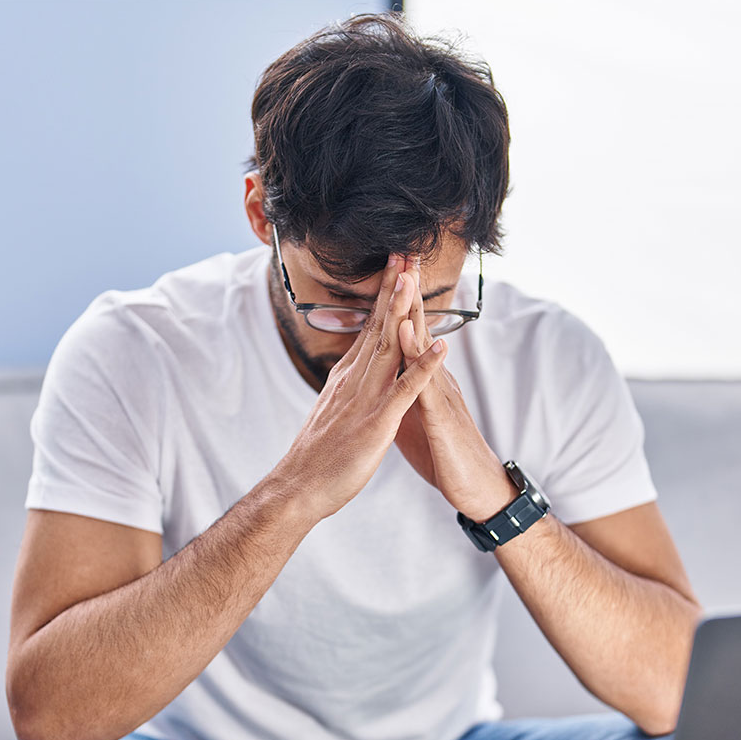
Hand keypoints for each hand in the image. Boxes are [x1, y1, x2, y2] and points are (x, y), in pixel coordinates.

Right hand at [272, 254, 447, 522]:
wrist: (298, 488)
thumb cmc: (317, 456)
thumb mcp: (334, 411)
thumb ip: (347, 387)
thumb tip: (352, 369)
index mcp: (349, 377)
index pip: (370, 327)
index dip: (385, 295)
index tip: (396, 265)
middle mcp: (356, 379)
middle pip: (379, 326)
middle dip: (394, 288)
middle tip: (406, 252)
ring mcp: (366, 398)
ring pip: (389, 347)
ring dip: (404, 313)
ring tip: (416, 280)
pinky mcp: (378, 423)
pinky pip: (405, 392)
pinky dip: (424, 368)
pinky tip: (442, 349)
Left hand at [394, 258, 514, 520]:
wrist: (477, 488)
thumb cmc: (446, 454)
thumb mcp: (415, 419)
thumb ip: (400, 394)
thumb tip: (383, 379)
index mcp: (425, 381)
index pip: (410, 334)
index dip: (398, 303)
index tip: (388, 270)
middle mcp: (437, 380)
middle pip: (420, 328)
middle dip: (409, 293)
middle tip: (401, 254)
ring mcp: (442, 396)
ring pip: (425, 349)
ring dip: (415, 314)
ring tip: (405, 281)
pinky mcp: (444, 419)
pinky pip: (428, 384)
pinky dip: (420, 359)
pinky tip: (411, 338)